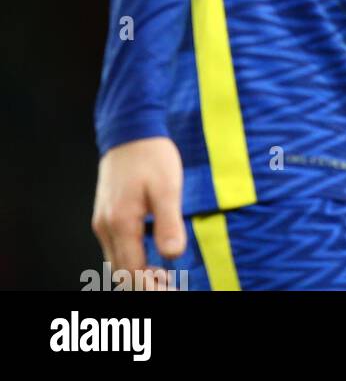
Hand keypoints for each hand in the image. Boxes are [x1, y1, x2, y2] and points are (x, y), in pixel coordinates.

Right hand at [92, 137, 185, 289]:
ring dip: (136, 272)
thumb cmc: (151, 155)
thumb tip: (173, 255)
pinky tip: (151, 251)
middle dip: (142, 284)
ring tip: (164, 273)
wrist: (130, 129)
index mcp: (120, 224)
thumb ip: (169, 223)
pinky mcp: (105, 214)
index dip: (150, 287)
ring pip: (115, 261)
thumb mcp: (168, 187)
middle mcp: (105, 227)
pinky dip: (130, 257)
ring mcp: (102, 221)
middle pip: (120, 273)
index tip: (172, 286)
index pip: (131, 273)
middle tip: (171, 283)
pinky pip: (115, 247)